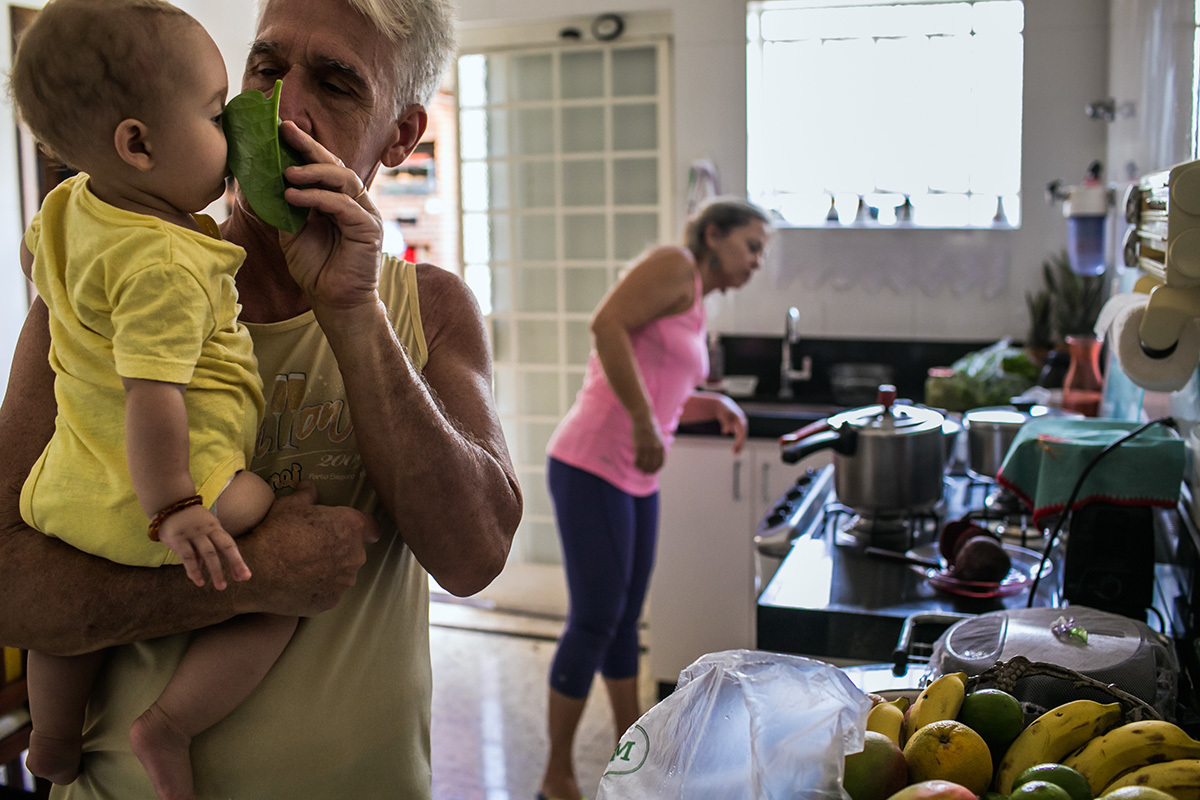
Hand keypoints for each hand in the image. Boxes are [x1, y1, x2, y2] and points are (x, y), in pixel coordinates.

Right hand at [155, 505, 249, 590]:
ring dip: (216, 571)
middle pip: (225, 546)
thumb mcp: (202, 532)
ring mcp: (193, 533)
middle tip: (243, 578)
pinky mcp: (178, 538)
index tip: (245, 576)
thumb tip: (208, 570)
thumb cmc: (189, 522)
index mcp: (216, 528)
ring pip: (209, 553)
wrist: (168, 503)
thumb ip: (205, 550)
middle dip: (236, 562)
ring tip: (222, 586)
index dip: (238, 561)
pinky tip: (199, 581)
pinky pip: (188, 556)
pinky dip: (194, 570)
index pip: (230, 546)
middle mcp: (207, 530)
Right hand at [234, 482, 379, 616]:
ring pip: (343, 573)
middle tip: (314, 548)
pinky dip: (319, 588)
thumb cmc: (276, 533)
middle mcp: (355, 556)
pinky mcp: (332, 601)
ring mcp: (344, 581)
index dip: (363, 528)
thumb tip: (309, 486)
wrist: (259, 571)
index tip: (351, 531)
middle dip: (339, 549)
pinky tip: (299, 583)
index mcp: (350, 527)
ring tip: (303, 567)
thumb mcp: (289, 505)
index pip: (372, 527)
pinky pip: (330, 592)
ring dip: (330, 570)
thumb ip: (306, 495)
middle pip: (354, 551)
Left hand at [275, 121, 383, 311]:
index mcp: (338, 200)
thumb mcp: (292, 232)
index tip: (281, 130)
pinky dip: (318, 198)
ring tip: (287, 172)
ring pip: (344, 179)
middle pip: (336, 165)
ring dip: (314, 172)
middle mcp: (354, 202)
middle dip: (310, 147)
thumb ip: (286, 208)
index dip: (304, 148)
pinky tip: (294, 196)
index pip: (323, 167)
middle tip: (286, 131)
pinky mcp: (368, 229)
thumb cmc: (316, 269)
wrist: (335, 302)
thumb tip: (265, 180)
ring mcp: (365, 214)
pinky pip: (344, 205)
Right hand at [632, 419, 665, 473]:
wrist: (643, 418)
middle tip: (643, 472)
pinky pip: (638, 460)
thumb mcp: (657, 438)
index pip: (660, 463)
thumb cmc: (649, 427)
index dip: (656, 469)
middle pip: (652, 465)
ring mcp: (648, 448)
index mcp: (662, 447)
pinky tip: (634, 463)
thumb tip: (654, 457)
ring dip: (641, 468)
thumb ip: (657, 447)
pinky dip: (636, 463)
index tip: (651, 471)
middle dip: (648, 470)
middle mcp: (656, 449)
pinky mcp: (639, 446)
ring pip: (644, 464)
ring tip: (638, 467)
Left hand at [715, 396, 747, 453]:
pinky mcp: (738, 428)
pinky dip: (738, 443)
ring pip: (742, 437)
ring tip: (735, 453)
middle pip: (743, 435)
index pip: (742, 432)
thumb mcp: (723, 415)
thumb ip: (725, 423)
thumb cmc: (723, 410)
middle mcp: (743, 422)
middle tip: (735, 453)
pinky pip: (739, 437)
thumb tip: (726, 432)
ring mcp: (741, 425)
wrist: (723, 405)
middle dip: (739, 444)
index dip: (739, 440)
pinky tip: (735, 450)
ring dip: (739, 445)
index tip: (736, 447)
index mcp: (740, 419)